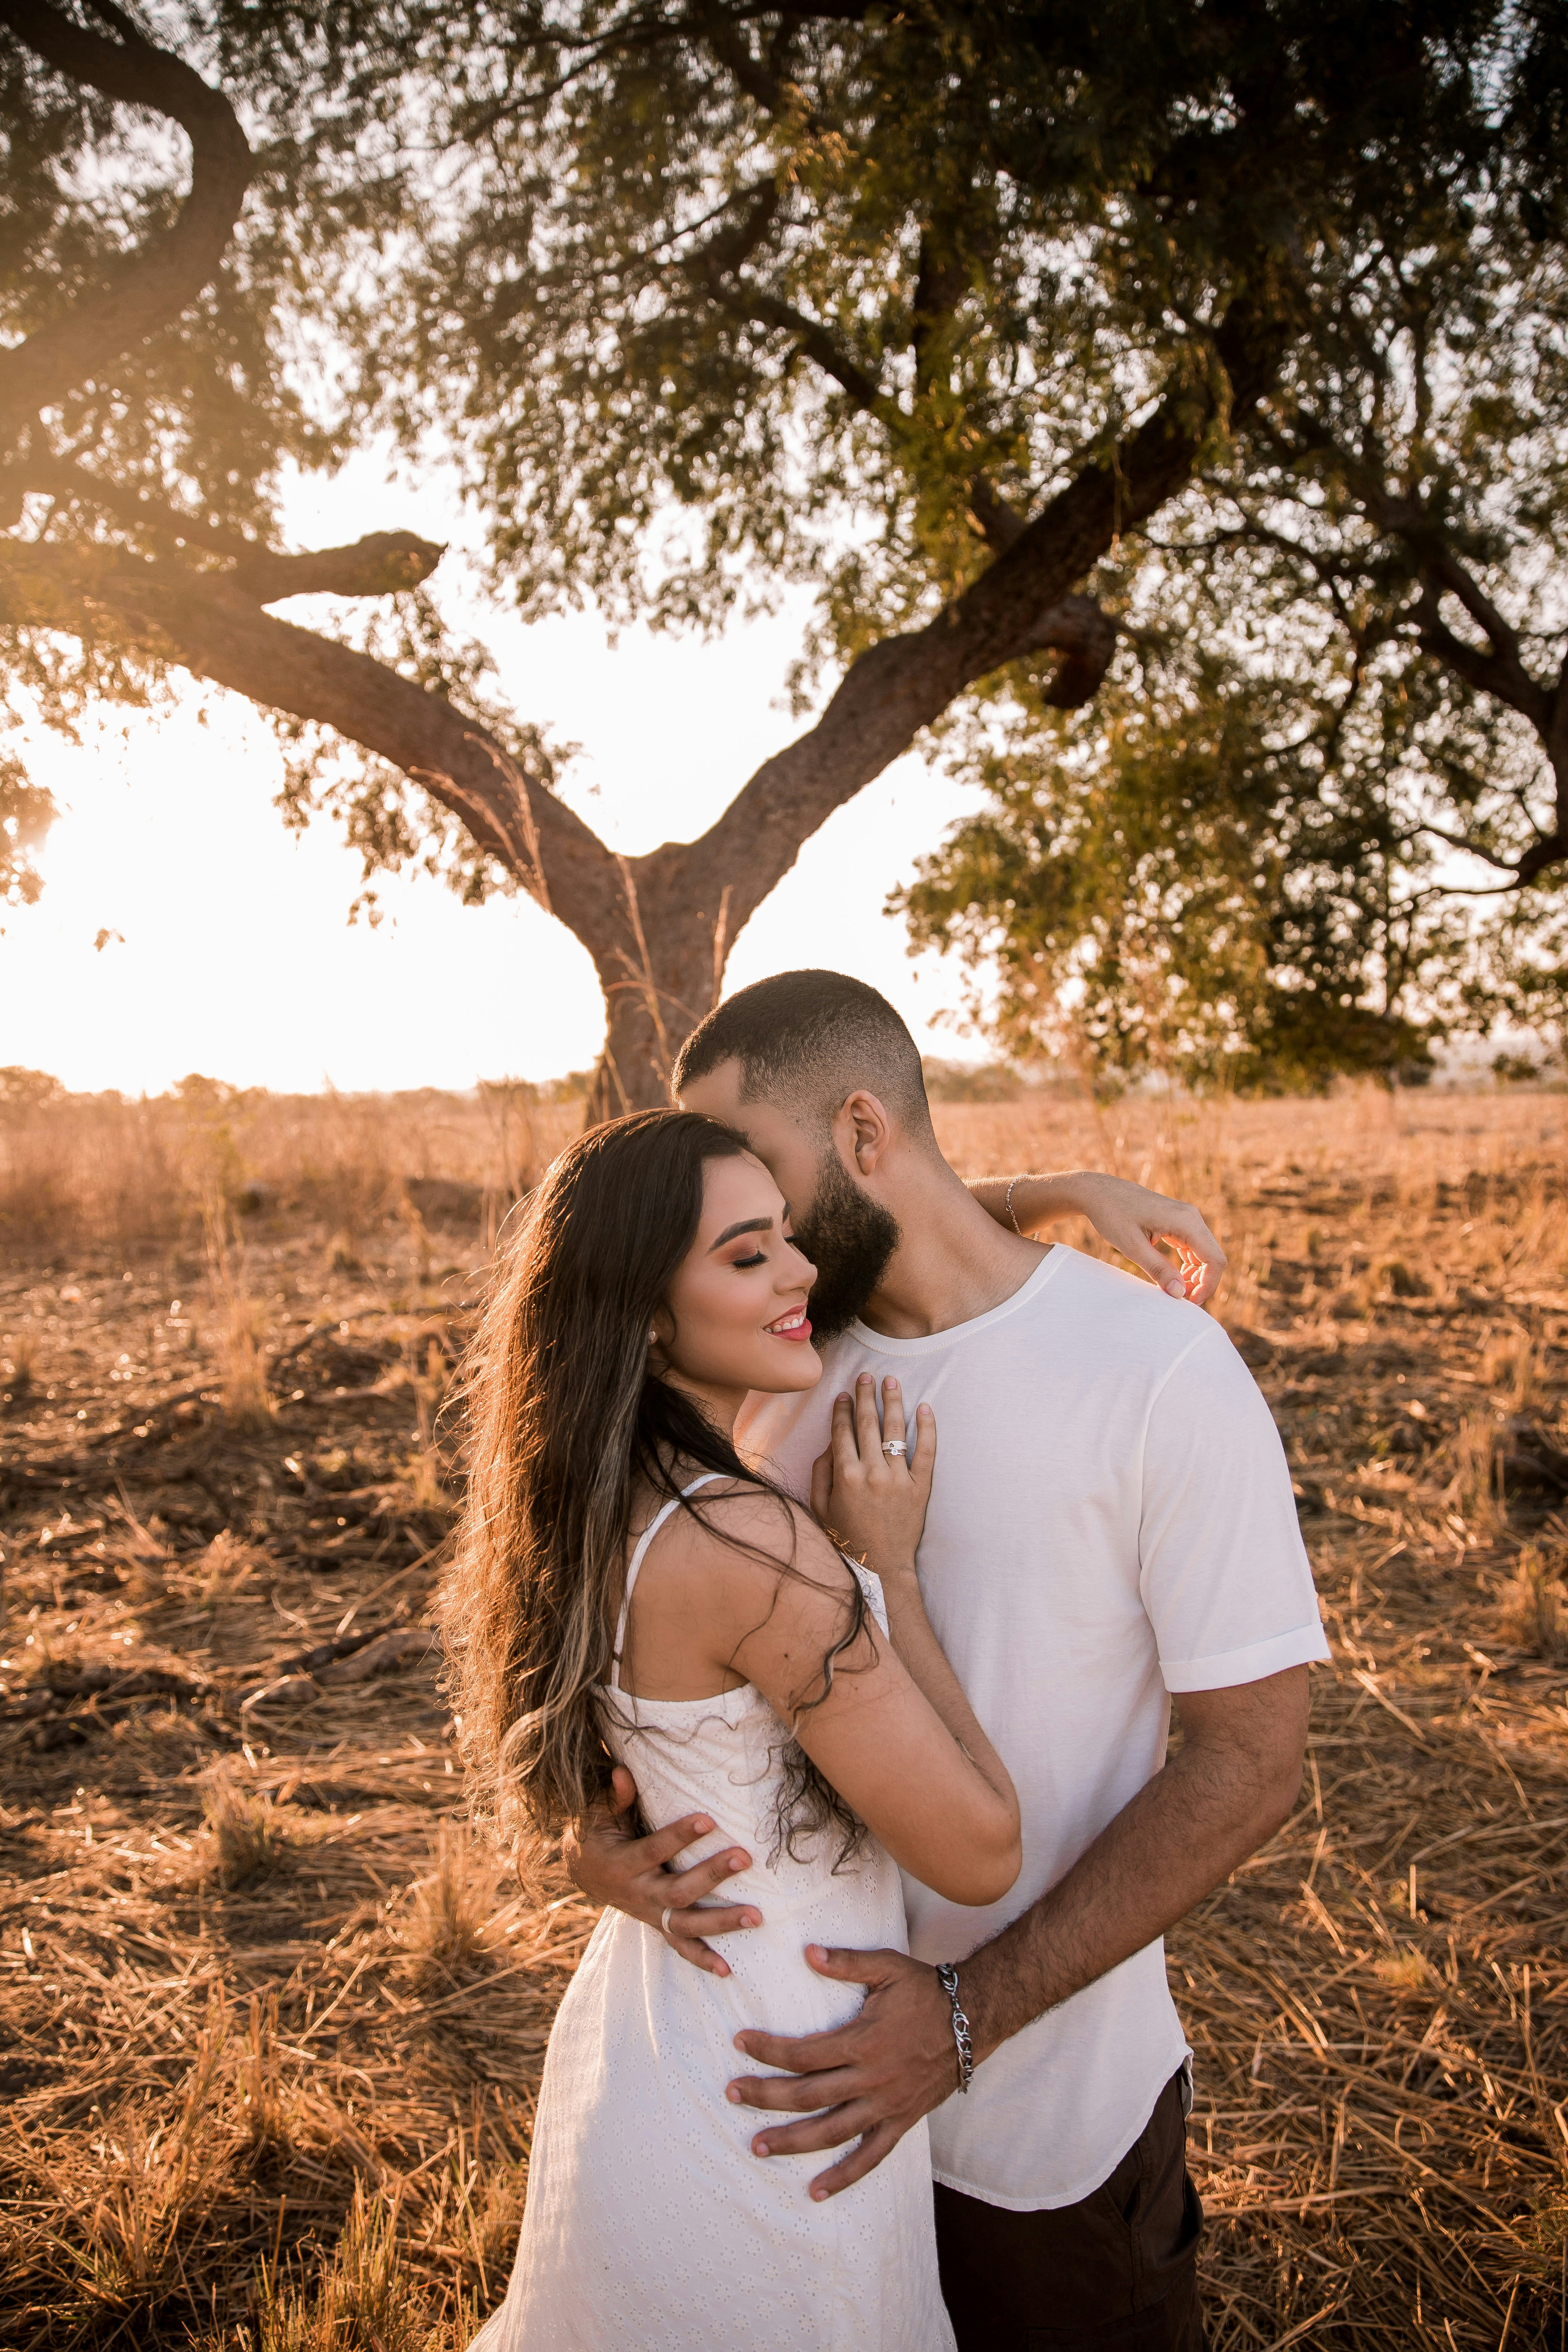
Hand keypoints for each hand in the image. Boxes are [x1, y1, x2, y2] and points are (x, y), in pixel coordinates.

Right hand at [562, 1764, 760, 1977]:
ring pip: (686, 1924)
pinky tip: (727, 1970)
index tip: (710, 1819)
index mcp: (622, 1864)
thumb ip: (616, 1797)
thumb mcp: (599, 1813)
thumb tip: (621, 1771)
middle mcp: (637, 1894)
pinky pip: (680, 1946)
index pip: (654, 1849)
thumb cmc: (598, 1832)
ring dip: (721, 1922)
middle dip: (712, 1875)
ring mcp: (649, 1914)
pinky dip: (702, 1959)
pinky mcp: (658, 1925)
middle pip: (677, 1891)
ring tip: (756, 1916)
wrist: (584, 1870)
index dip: (680, 1836)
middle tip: (745, 1857)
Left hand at [726, 1944, 957, 2198]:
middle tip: (732, 2094)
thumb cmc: (925, 1991)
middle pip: (807, 2095)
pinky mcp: (901, 2122)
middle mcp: (870, 2079)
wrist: (973, 2020)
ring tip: (757, 2147)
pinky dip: (843, 2177)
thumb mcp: (888, 1966)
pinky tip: (816, 2192)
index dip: (768, 2050)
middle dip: (765, 2096)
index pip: (802, 2053)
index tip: (740, 2042)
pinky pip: (870, 2157)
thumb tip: (807, 1953)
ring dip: (791, 2141)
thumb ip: (847, 1962)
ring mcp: (886, 2105)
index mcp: (862, 2041)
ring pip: (830, 2132)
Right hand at [808, 1375, 934, 1570]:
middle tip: (866, 1376)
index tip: (844, 1394)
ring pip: (895, 1432)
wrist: (881, 1569)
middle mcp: (872, 1474)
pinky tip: (925, 1408)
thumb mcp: (821, 1508)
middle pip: (868, 1425)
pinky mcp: (921, 1488)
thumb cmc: (846, 1539)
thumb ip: (821, 1473)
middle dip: (866, 1397)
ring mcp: (898, 1480)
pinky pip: (926, 1452)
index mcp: (845, 1477)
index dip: (843, 1410)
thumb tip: (830, 1444)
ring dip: (893, 1403)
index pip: (843, 1432)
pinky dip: (927, 1429)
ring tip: (891, 1381)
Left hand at [1043, 1171, 1226, 1305]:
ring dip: (1195, 1275)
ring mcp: (1186, 1218)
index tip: (1189, 1302)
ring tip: (1173, 1290)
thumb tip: (1179, 1294)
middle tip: (1179, 1299)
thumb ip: (1158, 1269)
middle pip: (1213, 1257)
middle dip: (1202, 1282)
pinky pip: (1192, 1247)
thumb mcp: (1133, 1246)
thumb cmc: (1113, 1215)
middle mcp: (1191, 1217)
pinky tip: (1172, 1277)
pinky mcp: (1178, 1222)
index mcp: (1185, 1221)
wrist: (1100, 1192)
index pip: (1214, 1259)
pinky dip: (1187, 1265)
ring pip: (1204, 1254)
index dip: (1208, 1285)